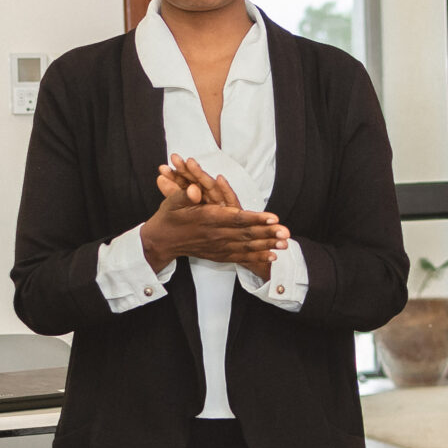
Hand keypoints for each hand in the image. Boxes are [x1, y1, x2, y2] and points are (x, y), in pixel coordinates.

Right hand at [140, 154, 289, 268]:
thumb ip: (185, 194)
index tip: (272, 218)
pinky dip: (256, 257)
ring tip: (285, 245)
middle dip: (267, 234)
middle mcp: (215, 235)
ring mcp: (217, 247)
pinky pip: (240, 257)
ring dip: (267, 246)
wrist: (161, 242)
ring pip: (246, 247)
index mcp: (207, 219)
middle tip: (286, 233)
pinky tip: (271, 257)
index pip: (235, 219)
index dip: (255, 218)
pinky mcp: (218, 255)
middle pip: (246, 234)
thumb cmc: (168, 217)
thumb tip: (195, 189)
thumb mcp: (172, 202)